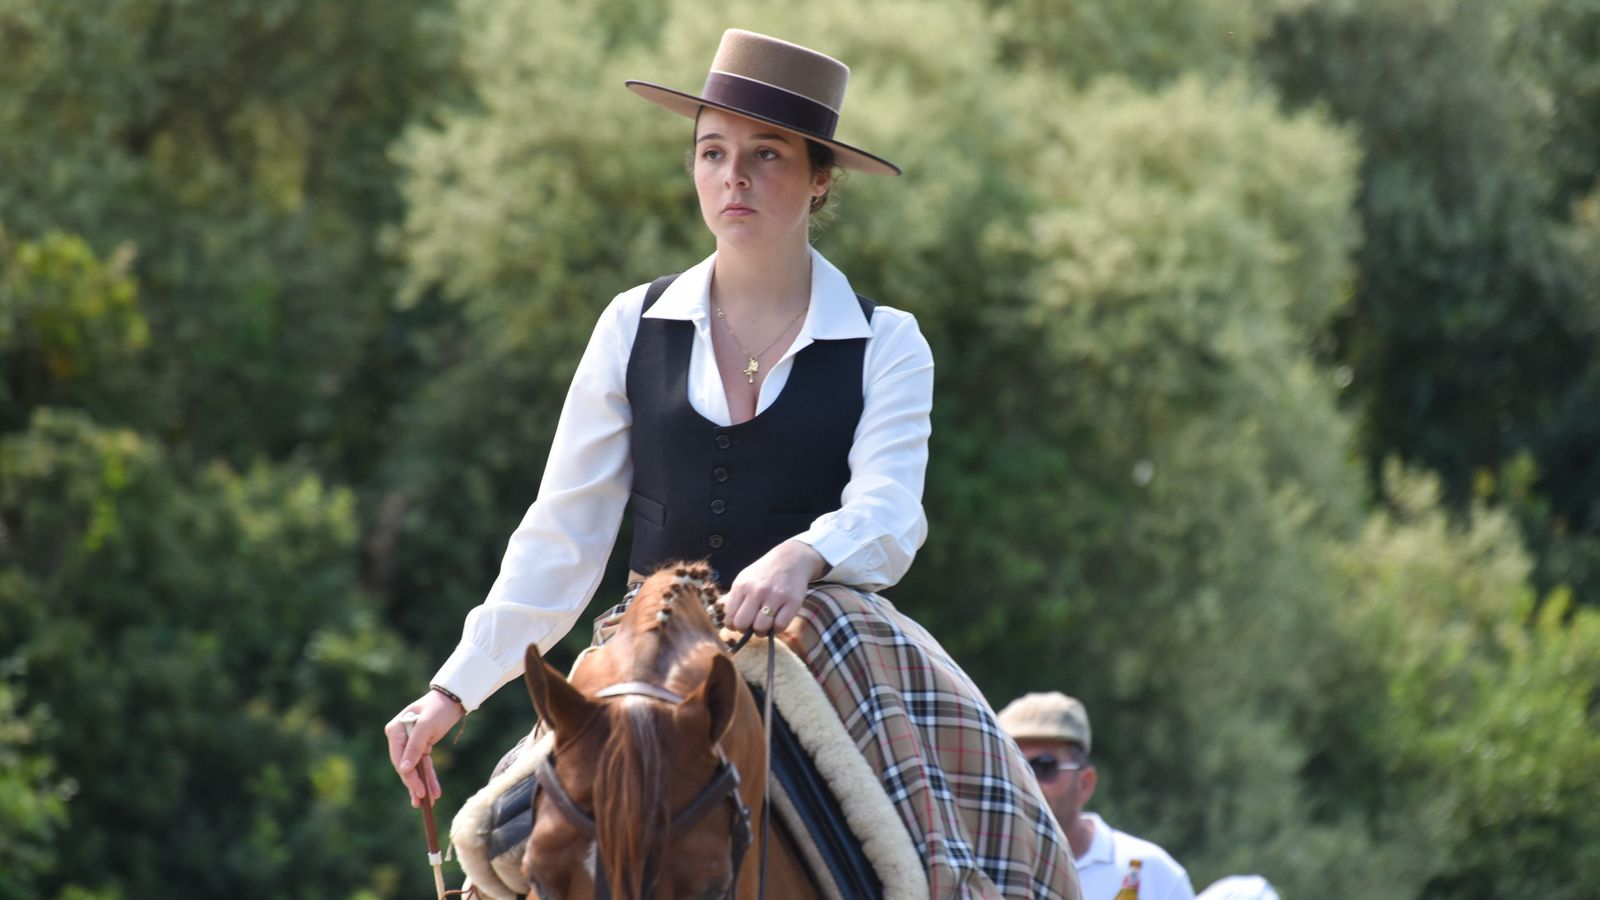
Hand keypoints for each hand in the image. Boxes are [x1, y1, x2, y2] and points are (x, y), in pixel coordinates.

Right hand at [384, 689, 463, 806]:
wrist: (453, 698)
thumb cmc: (439, 708)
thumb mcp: (427, 726)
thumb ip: (414, 747)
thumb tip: (404, 769)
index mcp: (395, 730)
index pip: (399, 759)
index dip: (409, 777)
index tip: (419, 791)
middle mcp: (399, 737)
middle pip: (406, 766)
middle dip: (415, 784)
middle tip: (423, 802)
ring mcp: (410, 742)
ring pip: (415, 768)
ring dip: (422, 785)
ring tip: (429, 803)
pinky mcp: (421, 745)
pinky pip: (424, 764)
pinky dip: (429, 777)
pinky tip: (435, 791)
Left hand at [723, 540, 825, 633]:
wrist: (791, 559)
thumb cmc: (764, 572)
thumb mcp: (744, 578)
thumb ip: (733, 597)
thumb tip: (722, 614)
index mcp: (741, 586)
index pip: (729, 617)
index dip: (733, 625)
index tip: (740, 623)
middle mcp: (756, 591)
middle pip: (742, 624)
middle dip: (746, 630)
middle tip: (752, 625)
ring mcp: (775, 596)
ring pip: (761, 627)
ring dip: (762, 631)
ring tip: (766, 624)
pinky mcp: (792, 601)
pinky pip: (780, 626)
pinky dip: (778, 629)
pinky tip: (777, 621)